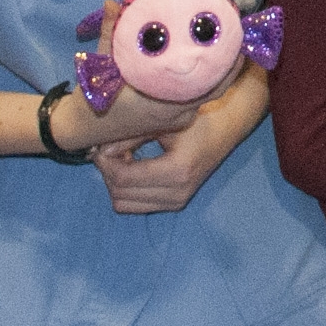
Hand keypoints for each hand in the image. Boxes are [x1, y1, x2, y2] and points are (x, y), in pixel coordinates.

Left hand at [97, 67, 266, 214]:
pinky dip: (127, 190)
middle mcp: (177, 193)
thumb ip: (130, 137)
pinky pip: (136, 206)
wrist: (226, 129)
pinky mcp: (175, 204)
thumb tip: (101, 151)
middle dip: (108, 173)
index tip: (100, 146)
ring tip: (122, 159)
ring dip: (116, 183)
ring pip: (124, 205)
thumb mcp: (163, 123)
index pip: (124, 178)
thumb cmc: (197, 119)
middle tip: (109, 150)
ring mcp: (177, 202)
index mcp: (177, 171)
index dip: (104, 163)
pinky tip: (133, 167)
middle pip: (120, 195)